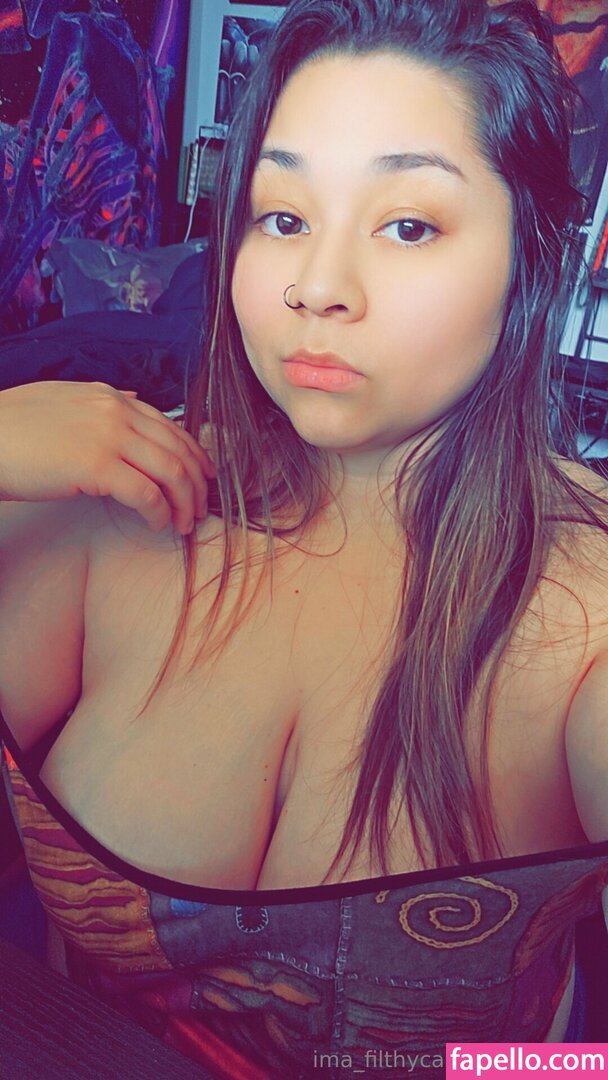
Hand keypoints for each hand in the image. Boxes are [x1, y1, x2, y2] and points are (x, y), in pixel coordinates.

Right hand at [0, 382, 215, 533]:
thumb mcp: (61, 400)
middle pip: (178, 449)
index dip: (194, 454)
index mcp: (108, 396)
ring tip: (184, 523)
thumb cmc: (12, 428)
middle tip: (201, 508)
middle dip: (197, 483)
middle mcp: (115, 410)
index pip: (169, 425)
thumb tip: (135, 400)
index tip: (205, 476)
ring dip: (184, 502)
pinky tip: (157, 525)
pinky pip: (146, 495)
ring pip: (171, 472)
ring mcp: (107, 436)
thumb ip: (101, 402)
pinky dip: (159, 513)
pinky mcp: (95, 466)